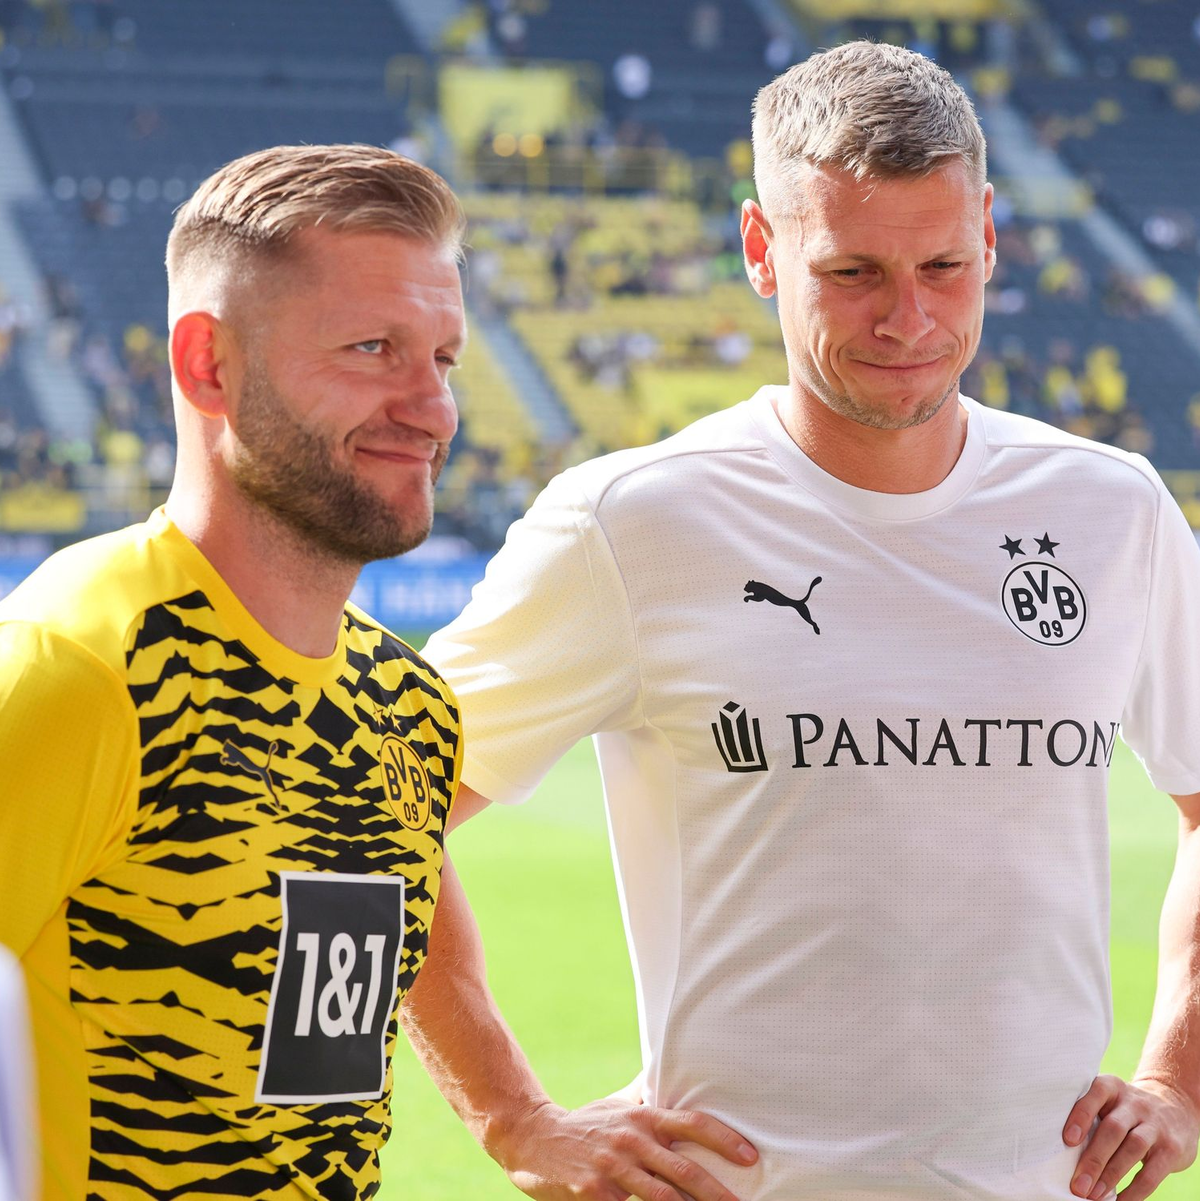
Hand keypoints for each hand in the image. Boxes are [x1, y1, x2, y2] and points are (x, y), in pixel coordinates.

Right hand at [490, 1096, 757, 1200]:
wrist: (532, 1136)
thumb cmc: (585, 1124)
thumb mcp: (617, 1103)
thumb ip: (646, 1094)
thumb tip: (671, 1067)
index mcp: (642, 1116)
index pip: (691, 1123)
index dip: (723, 1139)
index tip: (750, 1156)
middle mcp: (631, 1139)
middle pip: (684, 1169)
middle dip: (717, 1191)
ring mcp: (612, 1167)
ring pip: (661, 1197)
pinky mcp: (593, 1193)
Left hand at [1063, 1075, 1198, 1199]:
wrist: (1176, 1108)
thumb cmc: (1126, 1110)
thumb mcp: (1110, 1102)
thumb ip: (1090, 1116)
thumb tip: (1061, 1151)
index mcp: (1112, 1087)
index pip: (1096, 1094)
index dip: (1081, 1115)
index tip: (1068, 1140)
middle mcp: (1134, 1103)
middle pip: (1112, 1128)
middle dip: (1094, 1159)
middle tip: (1078, 1184)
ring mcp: (1155, 1125)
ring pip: (1132, 1148)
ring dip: (1111, 1175)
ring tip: (1094, 1195)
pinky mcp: (1171, 1149)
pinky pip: (1152, 1173)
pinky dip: (1135, 1191)